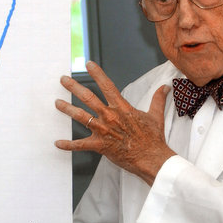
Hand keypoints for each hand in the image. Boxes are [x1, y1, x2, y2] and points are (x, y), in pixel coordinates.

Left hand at [54, 61, 174, 185]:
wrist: (152, 158)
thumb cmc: (153, 139)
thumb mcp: (155, 115)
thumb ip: (158, 99)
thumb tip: (165, 87)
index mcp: (122, 107)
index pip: (107, 85)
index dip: (97, 73)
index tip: (88, 64)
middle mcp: (110, 116)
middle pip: (88, 97)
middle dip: (74, 87)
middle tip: (63, 80)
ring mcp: (103, 130)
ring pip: (80, 116)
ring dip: (67, 109)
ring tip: (57, 103)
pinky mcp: (100, 145)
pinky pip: (81, 145)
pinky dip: (68, 145)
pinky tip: (58, 143)